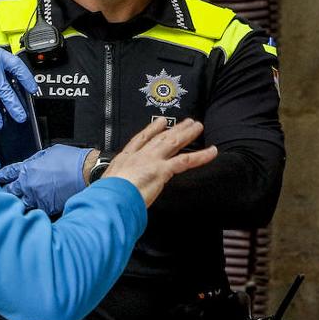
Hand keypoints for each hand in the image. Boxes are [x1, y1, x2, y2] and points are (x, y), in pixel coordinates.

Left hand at [0, 144, 91, 215]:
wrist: (87, 173)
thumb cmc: (72, 161)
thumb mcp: (50, 151)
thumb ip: (36, 159)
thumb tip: (31, 163)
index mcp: (28, 169)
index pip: (8, 173)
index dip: (2, 176)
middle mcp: (29, 185)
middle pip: (10, 190)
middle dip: (6, 191)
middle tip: (3, 192)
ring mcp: (37, 198)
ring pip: (19, 203)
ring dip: (16, 202)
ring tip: (13, 204)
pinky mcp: (47, 208)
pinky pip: (34, 211)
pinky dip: (31, 210)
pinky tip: (30, 210)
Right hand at [102, 119, 217, 205]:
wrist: (109, 198)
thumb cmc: (106, 197)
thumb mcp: (108, 186)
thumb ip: (117, 186)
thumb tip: (118, 194)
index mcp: (124, 159)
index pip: (140, 140)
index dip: (151, 129)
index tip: (159, 122)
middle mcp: (139, 156)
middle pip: (160, 138)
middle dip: (174, 128)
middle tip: (186, 122)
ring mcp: (151, 161)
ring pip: (173, 143)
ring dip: (187, 134)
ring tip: (197, 126)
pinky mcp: (162, 170)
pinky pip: (186, 161)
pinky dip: (201, 156)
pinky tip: (212, 151)